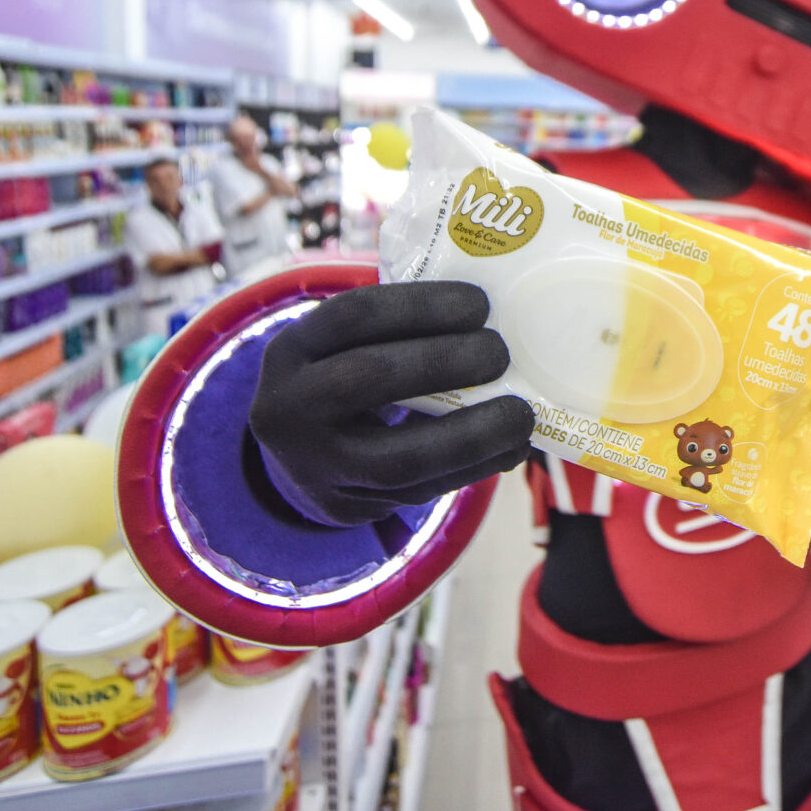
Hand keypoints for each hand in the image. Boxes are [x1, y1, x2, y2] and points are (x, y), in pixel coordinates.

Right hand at [250, 281, 534, 525]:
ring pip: (400, 456)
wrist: (298, 458)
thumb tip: (499, 312)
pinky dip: (474, 468)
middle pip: (370, 377)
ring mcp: (314, 465)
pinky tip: (511, 448)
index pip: (355, 314)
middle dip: (445, 362)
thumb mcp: (344, 347)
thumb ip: (397, 329)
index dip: (421, 304)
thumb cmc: (344, 378)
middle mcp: (289, 406)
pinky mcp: (346, 506)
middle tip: (500, 353)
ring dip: (473, 433)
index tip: (479, 303)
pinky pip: (420, 492)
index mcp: (292, 349)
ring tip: (521, 414)